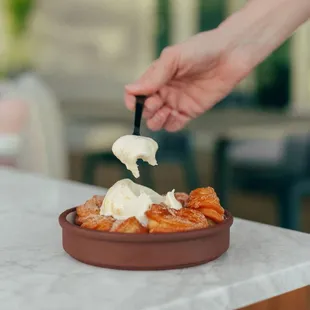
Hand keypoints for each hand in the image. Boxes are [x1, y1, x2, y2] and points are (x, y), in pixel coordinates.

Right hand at [124, 29, 250, 131]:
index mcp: (156, 77)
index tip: (133, 103)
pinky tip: (175, 115)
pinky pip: (175, 124)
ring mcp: (177, 102)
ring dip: (156, 120)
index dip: (132, 100)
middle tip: (157, 101)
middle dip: (147, 109)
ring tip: (165, 111)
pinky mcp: (190, 111)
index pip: (136, 93)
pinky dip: (171, 124)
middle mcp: (164, 91)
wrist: (230, 55)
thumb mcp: (174, 58)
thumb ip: (154, 76)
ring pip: (158, 120)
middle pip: (145, 110)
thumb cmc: (201, 50)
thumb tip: (130, 90)